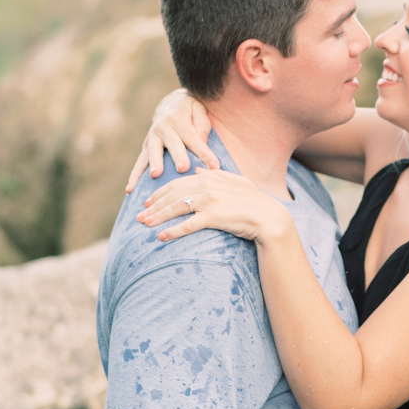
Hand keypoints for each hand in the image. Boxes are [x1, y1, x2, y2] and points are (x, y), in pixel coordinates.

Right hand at [125, 89, 218, 192]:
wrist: (169, 103)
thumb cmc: (190, 110)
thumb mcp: (199, 109)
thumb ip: (202, 125)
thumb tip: (202, 140)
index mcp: (179, 118)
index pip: (194, 138)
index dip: (205, 153)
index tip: (215, 166)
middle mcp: (163, 127)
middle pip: (173, 144)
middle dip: (178, 156)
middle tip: (182, 168)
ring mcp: (152, 137)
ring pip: (153, 152)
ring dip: (154, 163)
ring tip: (155, 175)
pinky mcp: (146, 146)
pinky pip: (140, 162)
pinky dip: (134, 175)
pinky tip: (130, 189)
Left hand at [138, 169, 294, 246]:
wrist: (269, 218)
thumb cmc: (255, 202)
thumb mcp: (237, 182)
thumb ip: (216, 174)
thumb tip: (198, 171)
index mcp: (210, 177)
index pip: (178, 183)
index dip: (160, 193)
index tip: (148, 202)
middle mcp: (207, 185)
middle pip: (172, 195)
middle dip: (153, 206)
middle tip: (139, 216)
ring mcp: (210, 200)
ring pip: (176, 208)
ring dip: (158, 217)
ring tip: (145, 226)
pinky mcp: (214, 216)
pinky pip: (188, 225)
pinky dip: (173, 231)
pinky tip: (161, 237)